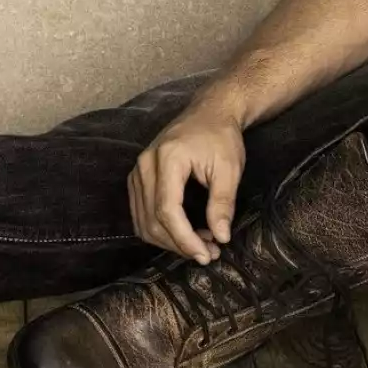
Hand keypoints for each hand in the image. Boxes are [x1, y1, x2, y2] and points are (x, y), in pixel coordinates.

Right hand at [129, 108, 245, 264]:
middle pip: (152, 219)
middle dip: (179, 244)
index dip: (184, 239)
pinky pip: (141, 213)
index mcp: (168, 158)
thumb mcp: (229, 168)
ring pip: (143, 221)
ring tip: (200, 245)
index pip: (167, 210)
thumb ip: (223, 203)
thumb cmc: (221, 136)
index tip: (205, 255)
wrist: (210, 112)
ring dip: (169, 241)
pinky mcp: (138, 177)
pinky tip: (185, 234)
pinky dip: (160, 230)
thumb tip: (221, 237)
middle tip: (208, 253)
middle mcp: (146, 164)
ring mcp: (138, 170)